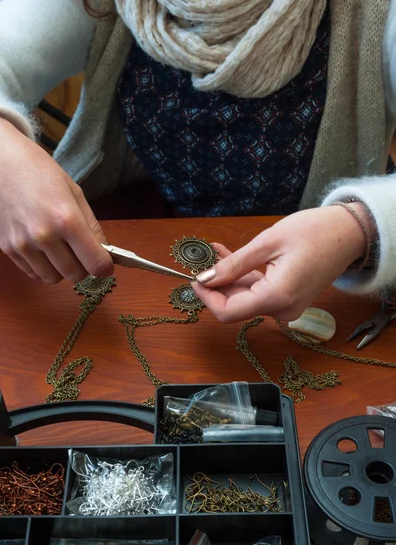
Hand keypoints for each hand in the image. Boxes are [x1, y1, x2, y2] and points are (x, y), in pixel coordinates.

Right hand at [0, 114, 113, 283]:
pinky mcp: (7, 249)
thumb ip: (91, 226)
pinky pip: (33, 273)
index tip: (105, 262)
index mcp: (66, 219)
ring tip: (61, 250)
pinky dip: (43, 267)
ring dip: (62, 270)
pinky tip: (43, 249)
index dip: (105, 266)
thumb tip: (104, 252)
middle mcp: (44, 236)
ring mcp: (23, 245)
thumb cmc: (37, 170)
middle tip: (82, 253)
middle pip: (76, 275)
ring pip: (53, 279)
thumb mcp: (74, 192)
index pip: (96, 263)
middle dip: (84, 268)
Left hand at [192, 205, 372, 322]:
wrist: (350, 233)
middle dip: (216, 285)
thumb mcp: (267, 243)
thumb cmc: (314, 232)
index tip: (195, 277)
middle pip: (235, 306)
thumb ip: (233, 265)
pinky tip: (229, 257)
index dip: (207, 297)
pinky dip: (243, 278)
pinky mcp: (288, 299)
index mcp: (277, 298)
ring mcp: (286, 307)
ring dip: (228, 278)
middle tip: (203, 260)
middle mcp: (282, 310)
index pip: (227, 313)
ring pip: (245, 298)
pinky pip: (258, 292)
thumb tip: (205, 279)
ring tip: (216, 252)